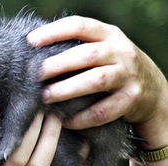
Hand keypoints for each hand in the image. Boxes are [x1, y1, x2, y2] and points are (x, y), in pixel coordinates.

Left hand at [27, 16, 167, 148]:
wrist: (153, 90)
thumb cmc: (115, 67)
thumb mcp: (103, 49)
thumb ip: (79, 46)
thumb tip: (38, 50)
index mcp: (110, 35)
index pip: (80, 26)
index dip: (54, 32)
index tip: (30, 42)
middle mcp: (121, 51)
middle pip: (86, 54)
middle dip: (57, 64)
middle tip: (35, 75)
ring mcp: (128, 75)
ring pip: (95, 80)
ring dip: (67, 89)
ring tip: (45, 97)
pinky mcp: (131, 99)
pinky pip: (103, 111)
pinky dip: (82, 117)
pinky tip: (65, 121)